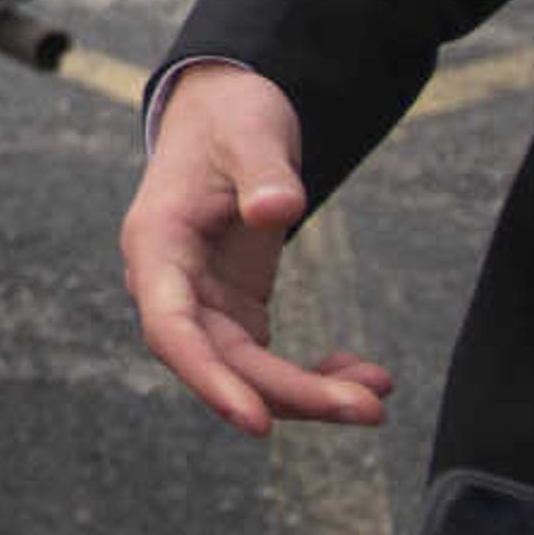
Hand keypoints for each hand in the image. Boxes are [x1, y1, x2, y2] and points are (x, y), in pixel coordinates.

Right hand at [117, 63, 391, 435]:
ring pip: (247, 373)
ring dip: (309, 394)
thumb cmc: (229, 116)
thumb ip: (263, 170)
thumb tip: (279, 210)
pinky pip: (267, 363)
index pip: (172, 328)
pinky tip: (361, 372)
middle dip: (292, 394)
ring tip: (377, 396)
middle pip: (222, 362)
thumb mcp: (250, 129)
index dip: (210, 380)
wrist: (225, 112)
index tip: (256, 422)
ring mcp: (202, 302)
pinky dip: (313, 375)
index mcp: (157, 243)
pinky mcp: (233, 309)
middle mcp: (170, 285)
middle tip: (367, 408)